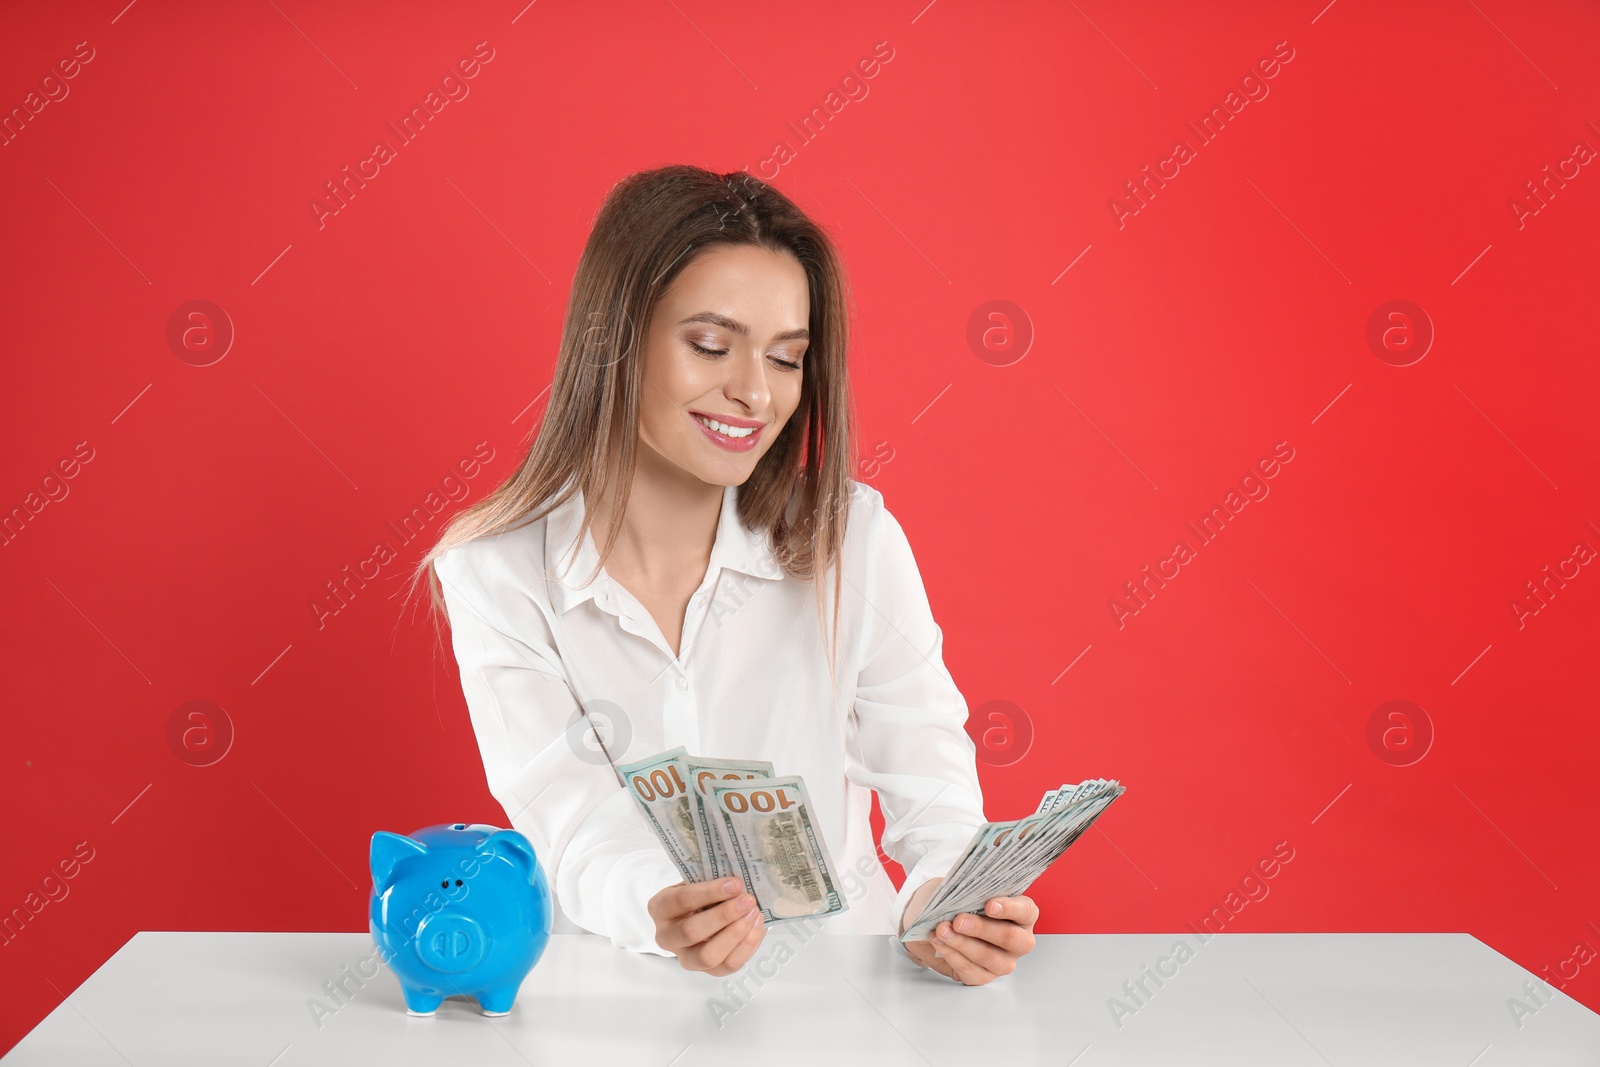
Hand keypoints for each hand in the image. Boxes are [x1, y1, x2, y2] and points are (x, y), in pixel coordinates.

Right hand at [648, 877, 765, 975]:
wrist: (699, 913)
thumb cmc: (700, 894)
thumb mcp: (698, 881)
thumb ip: (712, 880)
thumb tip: (740, 881)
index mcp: (661, 908)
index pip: (682, 900)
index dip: (710, 892)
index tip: (736, 884)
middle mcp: (667, 937)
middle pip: (692, 932)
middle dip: (724, 916)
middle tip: (748, 901)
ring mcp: (686, 958)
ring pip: (708, 956)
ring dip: (735, 935)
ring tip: (755, 915)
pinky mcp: (707, 971)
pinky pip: (728, 966)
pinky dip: (746, 947)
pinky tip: (757, 928)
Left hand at [901, 883, 1037, 985]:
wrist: (937, 922)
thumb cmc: (958, 903)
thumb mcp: (963, 890)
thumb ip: (968, 891)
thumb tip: (961, 895)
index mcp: (1022, 914)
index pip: (1025, 910)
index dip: (1009, 908)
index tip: (989, 905)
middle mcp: (1018, 940)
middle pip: (1010, 938)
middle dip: (982, 929)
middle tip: (959, 921)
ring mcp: (1003, 961)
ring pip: (988, 957)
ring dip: (962, 943)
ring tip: (942, 930)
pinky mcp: (983, 976)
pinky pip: (970, 970)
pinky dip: (952, 955)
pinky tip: (939, 942)